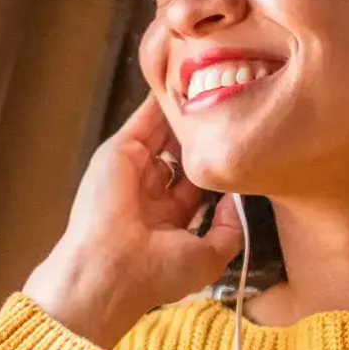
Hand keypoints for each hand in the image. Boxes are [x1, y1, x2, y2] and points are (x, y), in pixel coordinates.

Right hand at [23, 97, 245, 349]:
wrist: (111, 268)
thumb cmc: (157, 271)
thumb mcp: (209, 258)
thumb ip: (229, 229)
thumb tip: (238, 199)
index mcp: (169, 218)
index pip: (196, 183)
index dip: (214, 166)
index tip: (237, 147)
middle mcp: (151, 192)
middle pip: (180, 153)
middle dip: (199, 136)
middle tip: (228, 109)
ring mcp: (134, 169)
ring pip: (164, 134)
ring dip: (182, 114)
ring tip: (209, 85)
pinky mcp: (120, 151)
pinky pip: (144, 120)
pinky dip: (159, 102)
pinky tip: (180, 78)